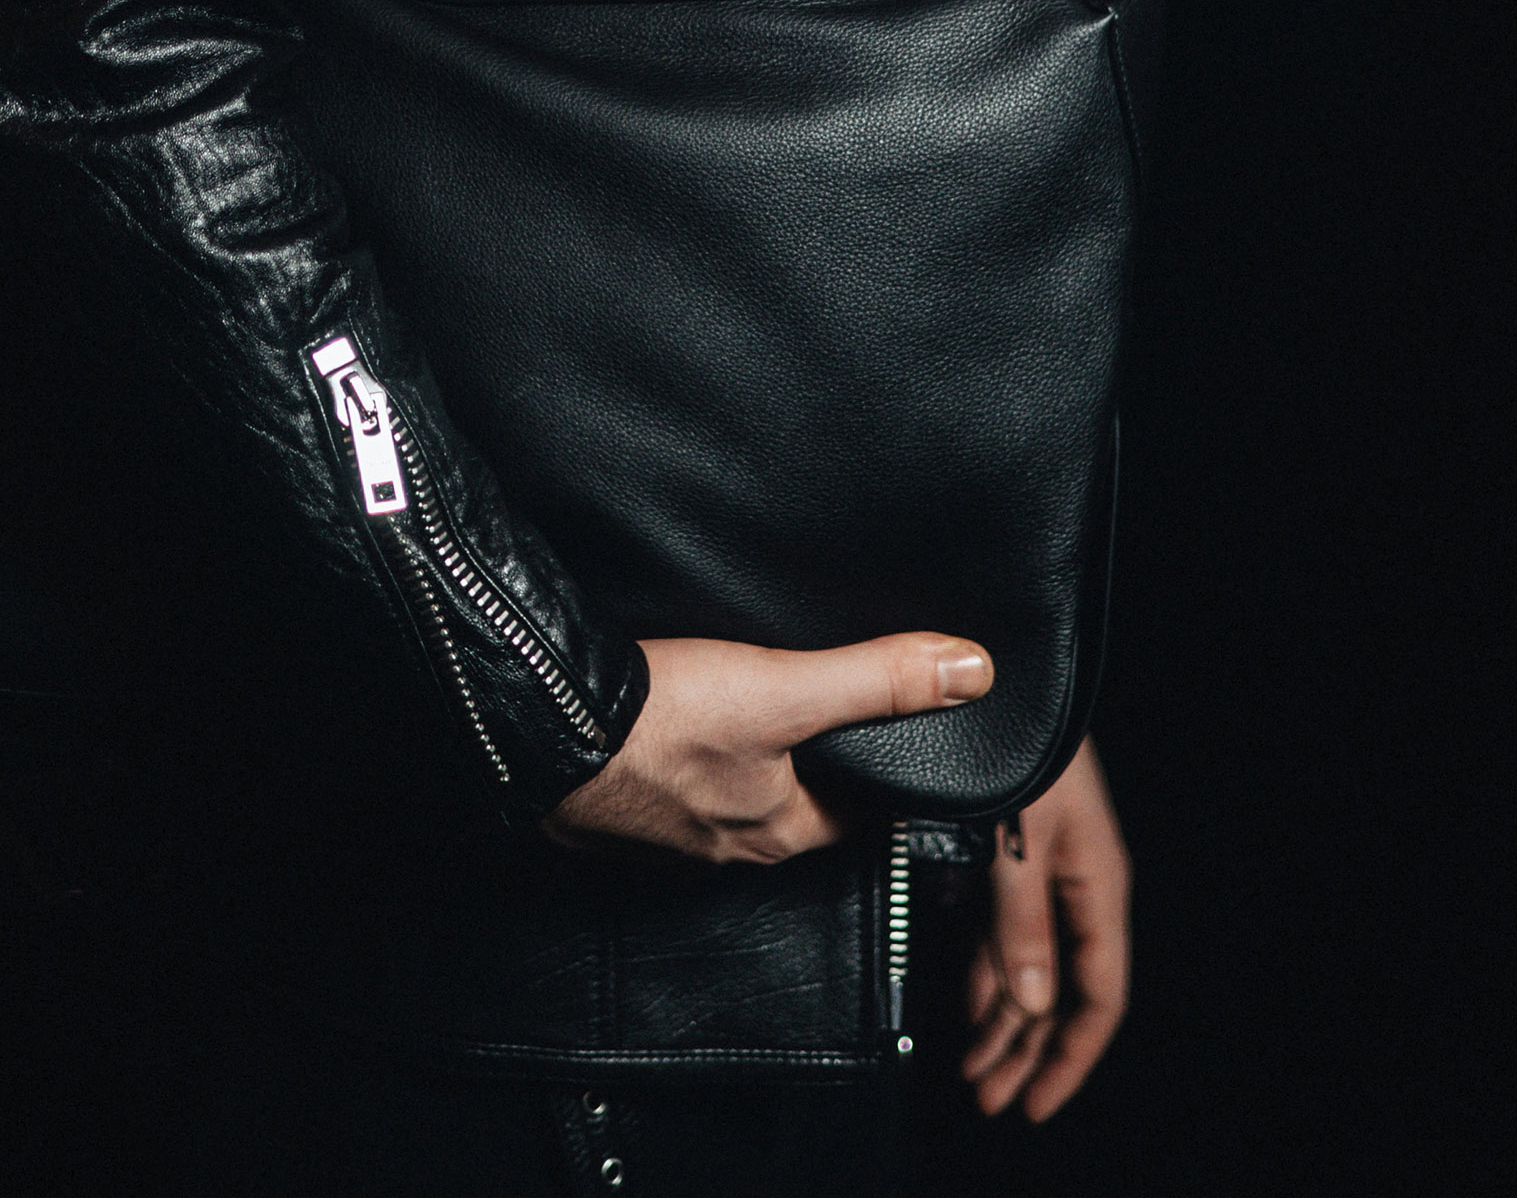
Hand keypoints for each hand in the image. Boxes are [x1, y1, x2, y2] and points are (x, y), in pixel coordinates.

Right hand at [545, 629, 992, 864]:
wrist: (544, 728)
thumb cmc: (661, 723)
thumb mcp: (785, 687)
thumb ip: (876, 681)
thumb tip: (972, 671)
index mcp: (778, 832)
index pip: (857, 811)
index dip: (882, 772)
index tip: (901, 737)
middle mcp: (726, 845)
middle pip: (793, 801)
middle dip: (809, 759)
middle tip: (823, 702)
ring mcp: (665, 832)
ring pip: (728, 794)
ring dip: (742, 757)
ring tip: (750, 699)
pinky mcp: (616, 805)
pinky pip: (669, 784)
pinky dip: (681, 754)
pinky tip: (675, 715)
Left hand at [961, 737, 1129, 1119]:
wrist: (999, 674)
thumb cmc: (1025, 747)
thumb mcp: (1018, 840)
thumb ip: (1023, 922)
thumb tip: (1030, 1001)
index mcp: (1095, 883)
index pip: (1100, 991)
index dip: (1072, 1054)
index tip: (1038, 1101)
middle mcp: (1073, 882)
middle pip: (1058, 989)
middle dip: (1025, 1050)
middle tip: (990, 1097)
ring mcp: (1040, 866)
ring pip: (1026, 961)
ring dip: (1000, 1018)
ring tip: (971, 1067)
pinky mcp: (1005, 846)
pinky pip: (1000, 926)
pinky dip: (984, 969)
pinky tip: (965, 1001)